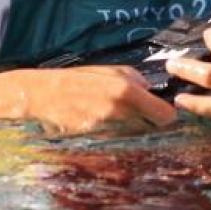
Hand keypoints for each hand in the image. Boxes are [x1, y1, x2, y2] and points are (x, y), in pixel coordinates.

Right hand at [12, 66, 177, 135]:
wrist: (43, 96)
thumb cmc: (77, 80)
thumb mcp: (110, 70)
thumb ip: (136, 80)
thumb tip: (151, 91)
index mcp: (127, 91)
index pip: (164, 115)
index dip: (166, 115)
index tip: (164, 112)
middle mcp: (119, 113)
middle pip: (150, 128)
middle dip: (148, 122)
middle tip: (141, 114)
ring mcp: (107, 129)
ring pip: (133, 136)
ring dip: (130, 129)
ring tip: (116, 117)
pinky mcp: (95, 140)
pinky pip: (115, 140)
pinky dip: (114, 135)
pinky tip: (102, 124)